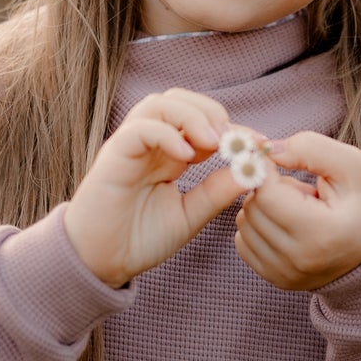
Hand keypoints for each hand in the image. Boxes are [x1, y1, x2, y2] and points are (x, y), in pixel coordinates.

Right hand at [63, 90, 247, 287]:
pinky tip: (185, 156)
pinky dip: (166, 134)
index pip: (202, 123)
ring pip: (160, 104)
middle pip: (180, 100)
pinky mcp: (114, 153)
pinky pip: (140, 128)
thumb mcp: (189, 216)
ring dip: (192, 116)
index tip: (260, 145)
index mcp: (169, 154)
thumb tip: (250, 171)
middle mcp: (151, 143)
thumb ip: (216, 193)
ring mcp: (131, 145)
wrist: (99, 261)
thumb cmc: (139, 238)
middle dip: (212, 112)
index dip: (233, 129)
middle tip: (234, 141)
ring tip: (213, 143)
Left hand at [233, 131, 360, 292]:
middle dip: (268, 188)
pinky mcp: (276, 279)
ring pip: (244, 224)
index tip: (275, 158)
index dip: (264, 168)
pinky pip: (243, 243)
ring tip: (296, 208)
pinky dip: (257, 227)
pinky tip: (285, 224)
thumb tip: (268, 150)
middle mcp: (300, 259)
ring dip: (262, 208)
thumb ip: (310, 148)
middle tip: (298, 189)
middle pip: (252, 208)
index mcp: (322, 232)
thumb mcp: (353, 165)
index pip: (266, 194)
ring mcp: (286, 274)